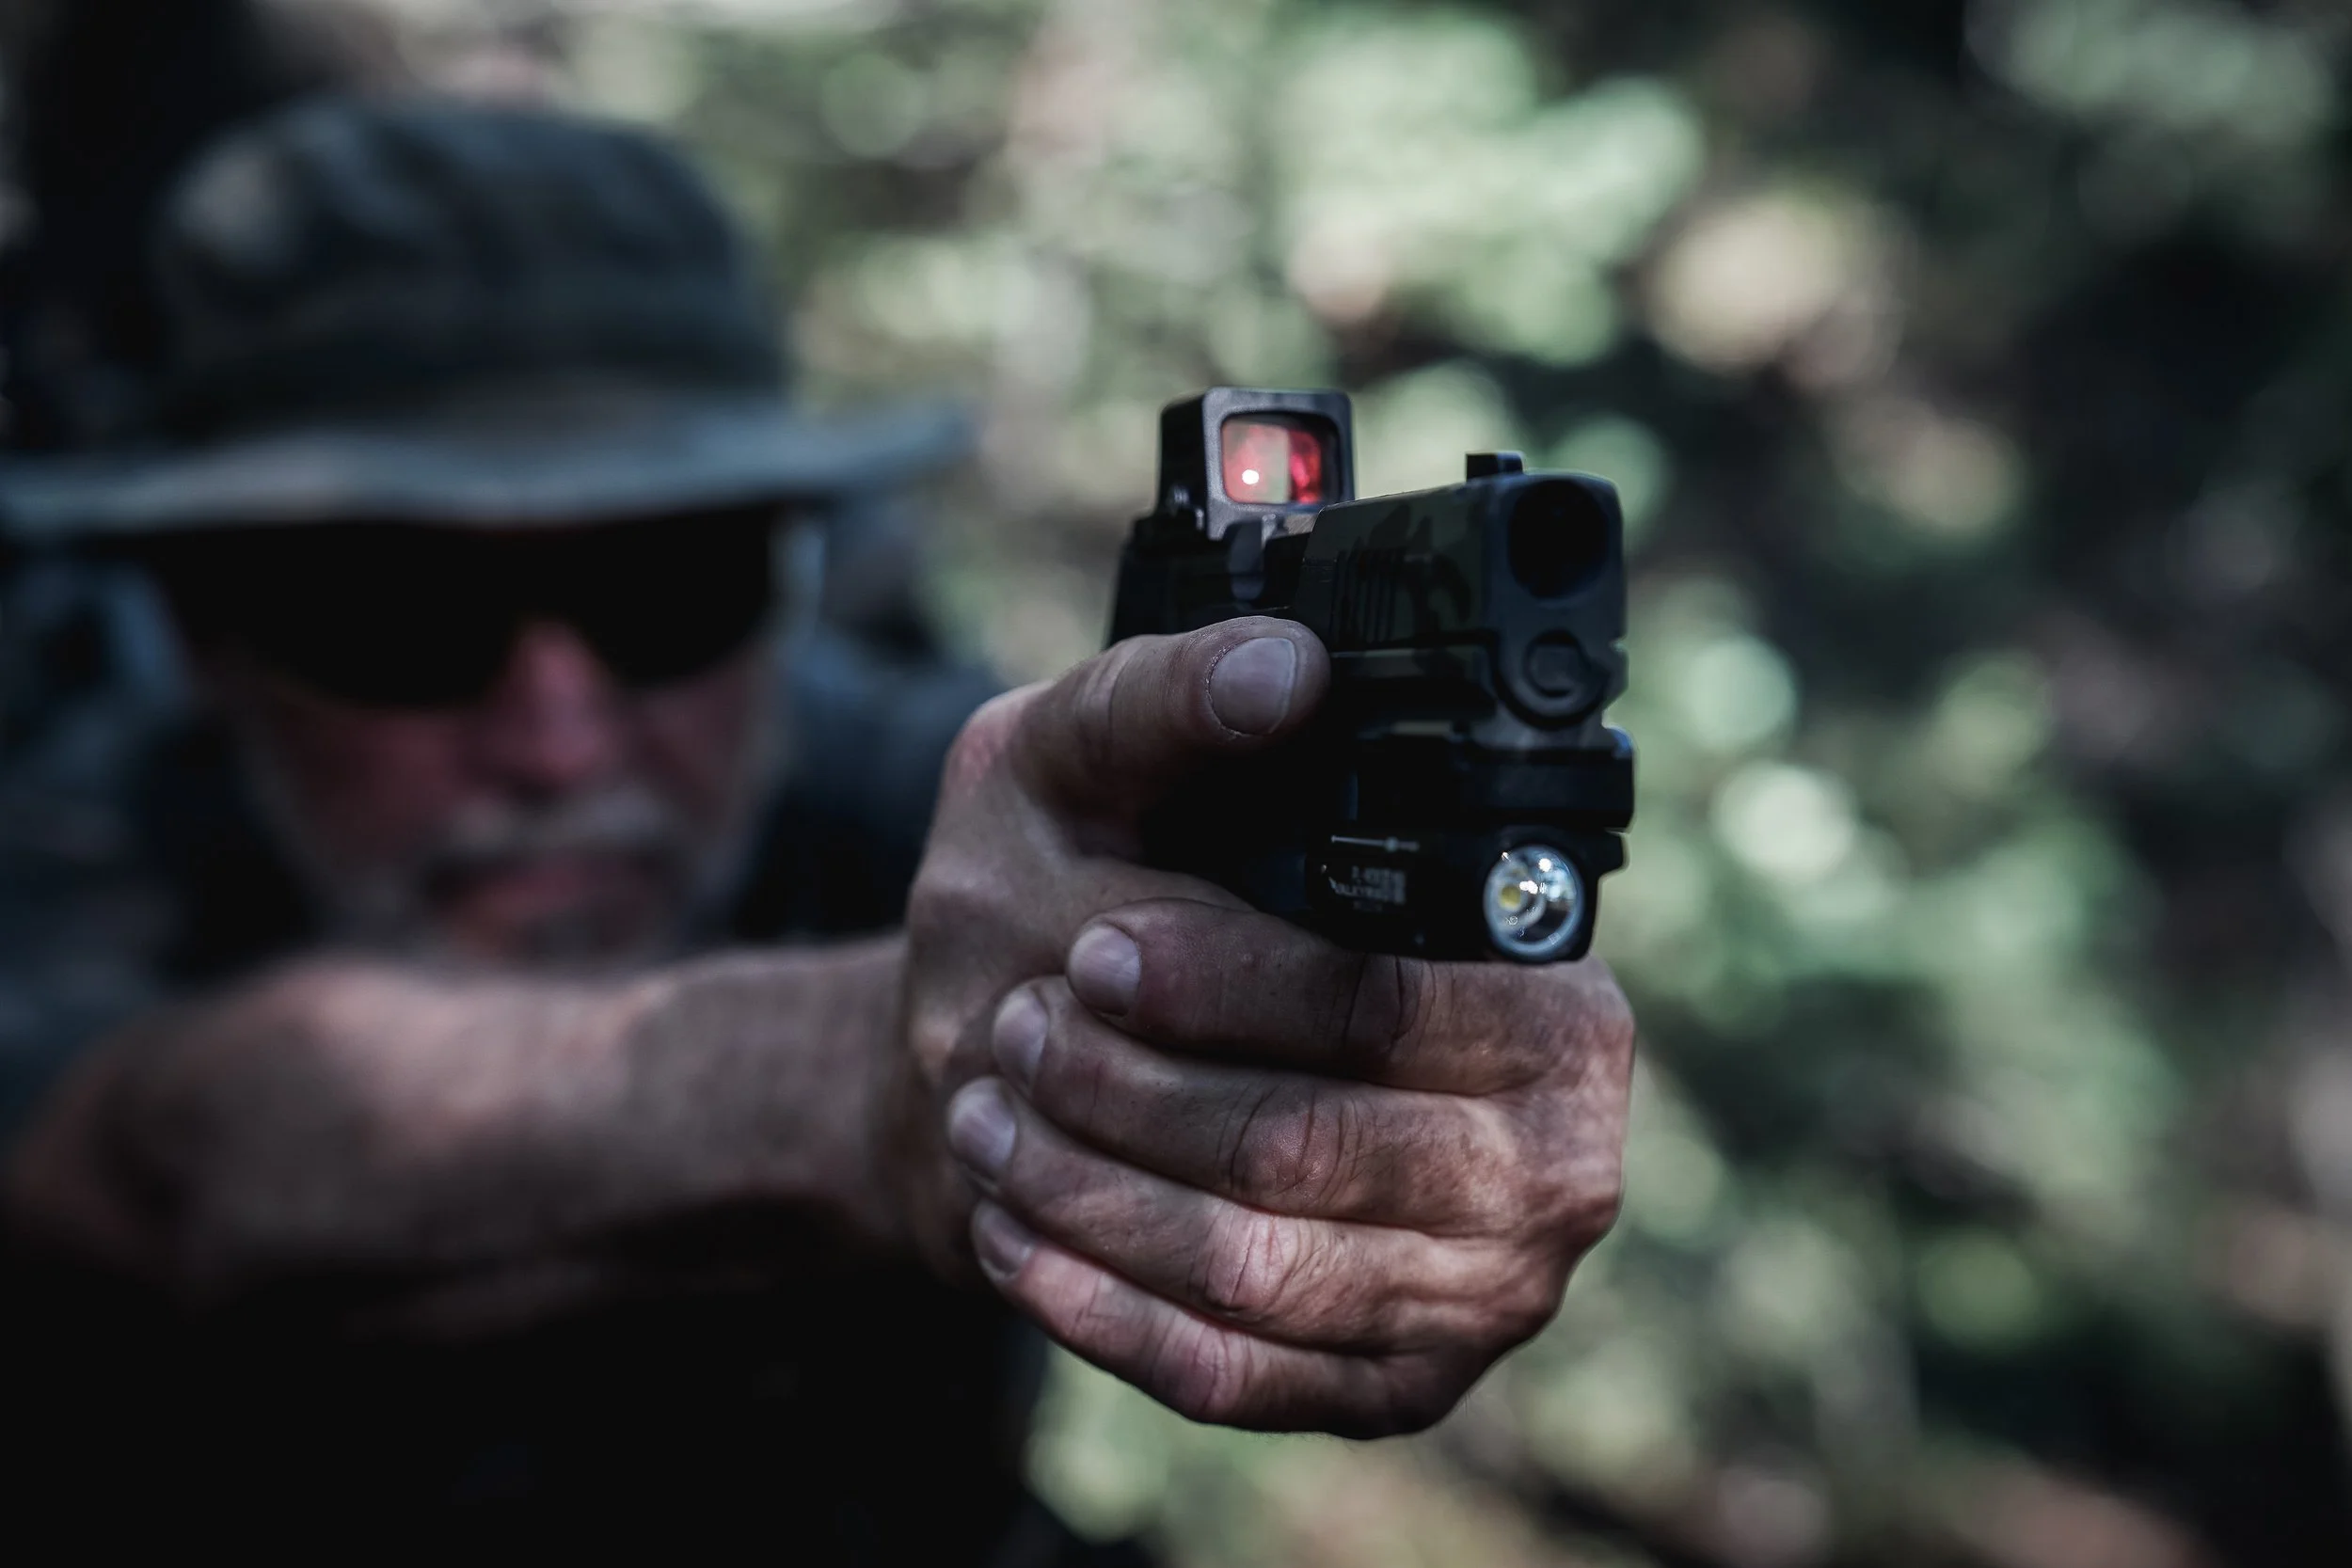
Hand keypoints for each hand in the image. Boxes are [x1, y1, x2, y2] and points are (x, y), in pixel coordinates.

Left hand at [893, 618, 1634, 1434]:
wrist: (1152, 1085)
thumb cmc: (1128, 897)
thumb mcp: (1108, 766)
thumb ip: (1182, 700)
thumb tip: (1285, 667)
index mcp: (1548, 991)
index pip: (1385, 1009)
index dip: (1224, 986)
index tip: (1093, 954)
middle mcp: (1556, 1152)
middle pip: (1308, 1148)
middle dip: (1128, 1094)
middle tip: (1021, 1033)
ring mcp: (1487, 1288)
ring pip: (1255, 1268)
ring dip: (1091, 1193)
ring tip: (991, 1115)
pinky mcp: (1397, 1383)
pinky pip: (1236, 1376)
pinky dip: (1097, 1305)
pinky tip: (1015, 1232)